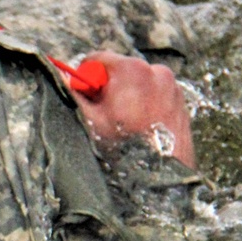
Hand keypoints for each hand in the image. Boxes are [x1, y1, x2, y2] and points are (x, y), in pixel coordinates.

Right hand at [69, 51, 195, 168]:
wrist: (160, 180)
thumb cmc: (121, 149)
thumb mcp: (87, 120)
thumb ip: (71, 93)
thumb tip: (59, 77)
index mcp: (131, 69)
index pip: (97, 60)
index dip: (87, 80)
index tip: (88, 100)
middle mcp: (156, 71)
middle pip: (120, 72)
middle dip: (110, 91)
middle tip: (107, 119)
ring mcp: (173, 87)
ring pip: (139, 86)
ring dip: (129, 100)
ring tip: (127, 128)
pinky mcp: (181, 103)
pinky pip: (156, 97)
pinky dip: (147, 108)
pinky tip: (143, 131)